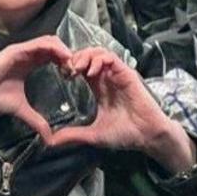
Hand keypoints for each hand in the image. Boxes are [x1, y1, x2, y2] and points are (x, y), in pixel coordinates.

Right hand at [0, 36, 73, 133]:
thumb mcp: (21, 110)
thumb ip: (36, 120)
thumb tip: (48, 137)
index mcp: (28, 64)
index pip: (53, 56)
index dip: (66, 63)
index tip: (75, 76)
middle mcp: (26, 54)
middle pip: (55, 47)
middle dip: (69, 56)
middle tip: (78, 70)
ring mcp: (21, 50)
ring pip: (50, 41)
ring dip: (65, 50)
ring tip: (73, 64)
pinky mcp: (16, 50)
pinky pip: (40, 43)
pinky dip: (55, 48)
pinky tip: (64, 58)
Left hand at [37, 47, 196, 172]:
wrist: (146, 136)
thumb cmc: (124, 134)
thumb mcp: (93, 135)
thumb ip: (73, 135)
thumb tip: (50, 142)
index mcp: (99, 88)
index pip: (81, 68)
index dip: (69, 67)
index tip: (61, 76)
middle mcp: (107, 78)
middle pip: (88, 56)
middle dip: (75, 58)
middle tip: (66, 69)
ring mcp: (117, 75)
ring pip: (99, 52)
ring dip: (85, 56)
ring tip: (76, 68)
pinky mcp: (126, 74)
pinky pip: (111, 58)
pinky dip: (98, 60)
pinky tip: (90, 72)